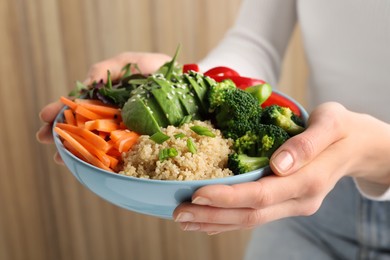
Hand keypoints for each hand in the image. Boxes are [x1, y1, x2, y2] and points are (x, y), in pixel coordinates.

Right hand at [36, 52, 170, 163]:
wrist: (187, 84)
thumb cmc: (157, 69)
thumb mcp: (129, 62)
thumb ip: (107, 68)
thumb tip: (86, 82)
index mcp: (106, 98)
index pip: (78, 107)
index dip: (61, 112)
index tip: (44, 119)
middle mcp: (112, 116)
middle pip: (83, 127)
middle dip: (62, 134)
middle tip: (45, 141)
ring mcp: (126, 131)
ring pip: (98, 143)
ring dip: (78, 151)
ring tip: (62, 159)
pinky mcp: (141, 143)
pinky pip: (121, 154)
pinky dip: (106, 161)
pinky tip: (93, 168)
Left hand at [173, 102, 389, 233]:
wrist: (357, 145)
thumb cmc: (343, 128)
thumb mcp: (331, 123)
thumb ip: (307, 143)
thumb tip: (278, 164)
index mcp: (309, 180)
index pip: (262, 196)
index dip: (228, 197)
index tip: (198, 195)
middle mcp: (300, 200)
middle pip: (251, 215)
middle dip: (212, 216)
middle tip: (179, 213)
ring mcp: (293, 206)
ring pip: (250, 221)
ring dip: (215, 222)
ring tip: (184, 220)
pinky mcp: (286, 204)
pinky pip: (255, 216)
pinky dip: (228, 219)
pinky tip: (208, 220)